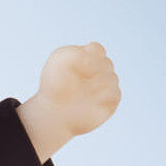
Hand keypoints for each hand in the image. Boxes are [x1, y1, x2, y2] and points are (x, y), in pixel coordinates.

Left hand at [17, 42, 120, 162]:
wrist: (52, 114)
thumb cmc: (53, 86)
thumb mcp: (58, 63)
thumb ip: (74, 53)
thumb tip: (94, 54)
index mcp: (90, 59)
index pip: (97, 50)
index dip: (86, 57)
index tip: (72, 67)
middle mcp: (101, 72)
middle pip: (104, 65)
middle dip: (87, 75)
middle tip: (71, 85)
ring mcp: (107, 87)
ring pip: (110, 80)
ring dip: (92, 87)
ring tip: (78, 96)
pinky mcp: (111, 103)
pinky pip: (113, 95)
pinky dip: (100, 98)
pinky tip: (89, 102)